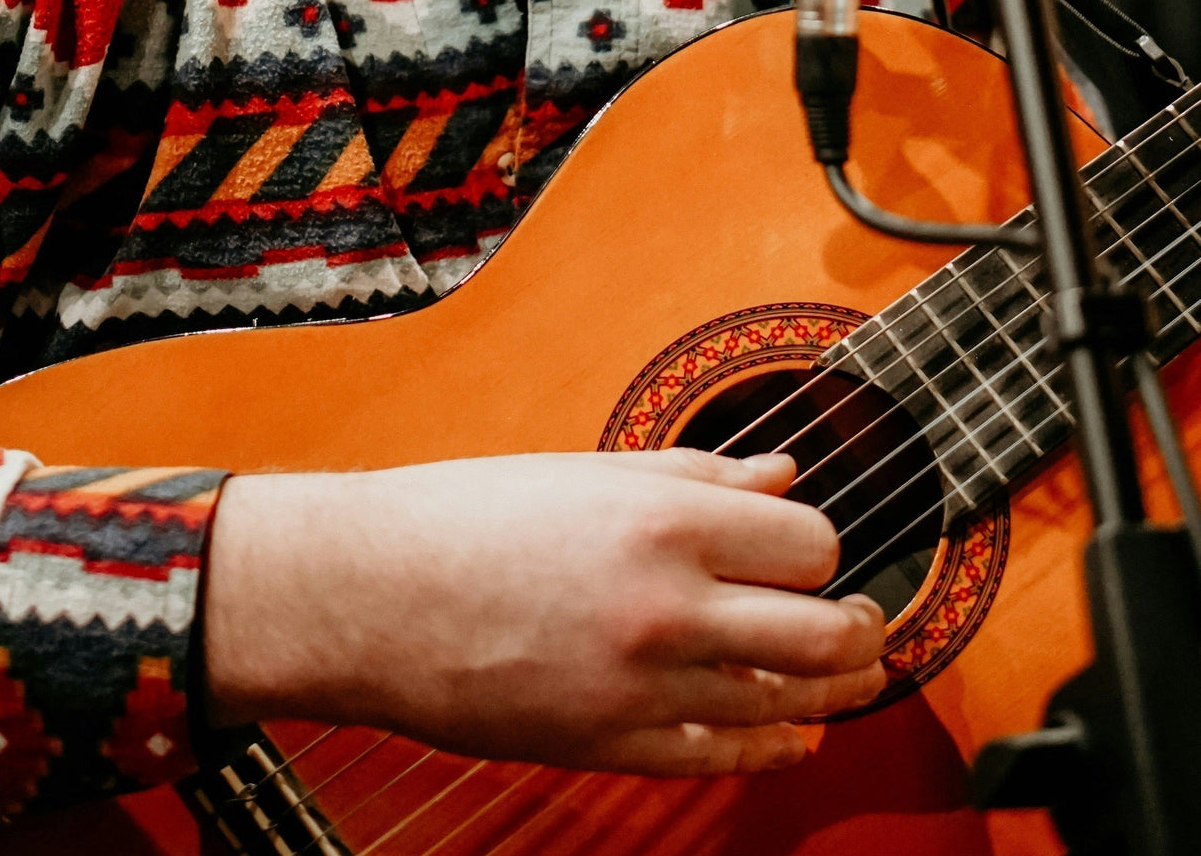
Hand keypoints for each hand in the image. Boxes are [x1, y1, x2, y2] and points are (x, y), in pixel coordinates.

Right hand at [203, 449, 885, 774]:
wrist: (368, 595)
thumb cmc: (462, 520)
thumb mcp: (585, 471)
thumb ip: (698, 475)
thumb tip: (781, 476)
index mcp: (665, 521)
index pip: (814, 545)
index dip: (823, 551)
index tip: (806, 554)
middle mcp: (668, 606)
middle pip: (826, 633)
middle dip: (859, 628)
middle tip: (861, 621)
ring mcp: (642, 685)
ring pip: (789, 704)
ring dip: (835, 692)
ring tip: (846, 678)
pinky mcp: (610, 743)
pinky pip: (723, 757)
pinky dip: (772, 748)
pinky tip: (789, 735)